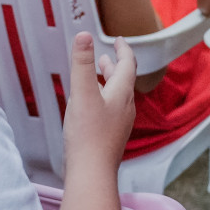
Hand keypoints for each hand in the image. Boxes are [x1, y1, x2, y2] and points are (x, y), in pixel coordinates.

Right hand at [61, 32, 136, 167]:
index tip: (119, 39)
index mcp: (121, 93)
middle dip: (114, 65)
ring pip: (116, 96)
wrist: (91, 173)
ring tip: (98, 76)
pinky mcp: (109, 136)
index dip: (123, 49)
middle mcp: (124, 107)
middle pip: (122, 80)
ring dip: (108, 82)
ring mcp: (118, 123)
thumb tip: (84, 35)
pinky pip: (109, 110)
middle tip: (107, 55)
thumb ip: (82, 63)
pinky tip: (89, 105)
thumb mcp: (82, 93)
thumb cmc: (88, 136)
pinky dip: (101, 99)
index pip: (127, 64)